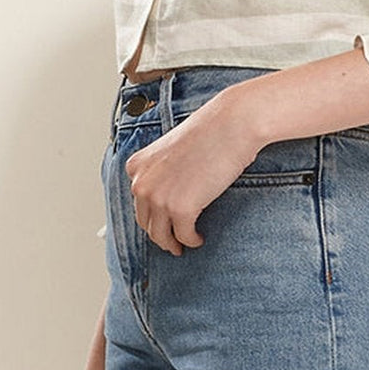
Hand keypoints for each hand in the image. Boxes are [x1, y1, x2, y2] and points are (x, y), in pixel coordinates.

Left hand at [124, 86, 261, 255]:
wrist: (232, 124)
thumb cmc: (210, 131)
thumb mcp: (172, 150)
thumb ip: (163, 172)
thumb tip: (169, 197)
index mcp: (136, 166)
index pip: (138, 201)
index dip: (151, 215)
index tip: (161, 224)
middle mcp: (141, 183)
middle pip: (146, 221)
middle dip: (160, 232)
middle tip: (173, 240)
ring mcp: (158, 198)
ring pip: (160, 235)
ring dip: (172, 243)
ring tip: (184, 244)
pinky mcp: (180, 209)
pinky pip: (183, 236)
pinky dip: (191, 241)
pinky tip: (199, 238)